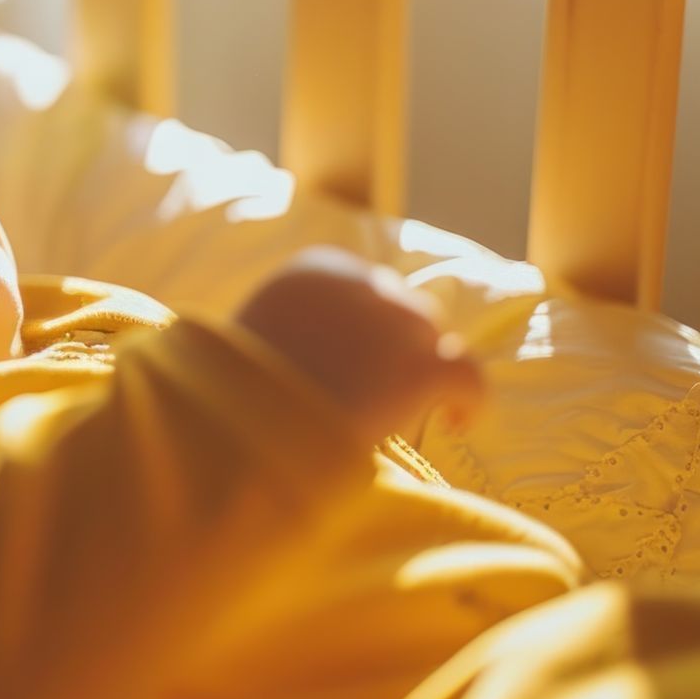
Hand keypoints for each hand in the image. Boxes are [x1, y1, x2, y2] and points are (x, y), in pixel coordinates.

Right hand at [234, 245, 483, 442]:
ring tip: (414, 411)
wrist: (239, 428)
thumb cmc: (230, 399)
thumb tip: (305, 363)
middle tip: (379, 391)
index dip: (365, 326)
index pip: (359, 287)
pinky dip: (469, 399)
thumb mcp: (248, 344)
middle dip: (395, 345)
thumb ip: (286, 335)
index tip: (356, 359)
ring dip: (422, 369)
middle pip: (401, 307)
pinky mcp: (420, 366)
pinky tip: (459, 422)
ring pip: (431, 338)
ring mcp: (394, 321)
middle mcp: (358, 283)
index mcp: (310, 271)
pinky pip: (467, 376)